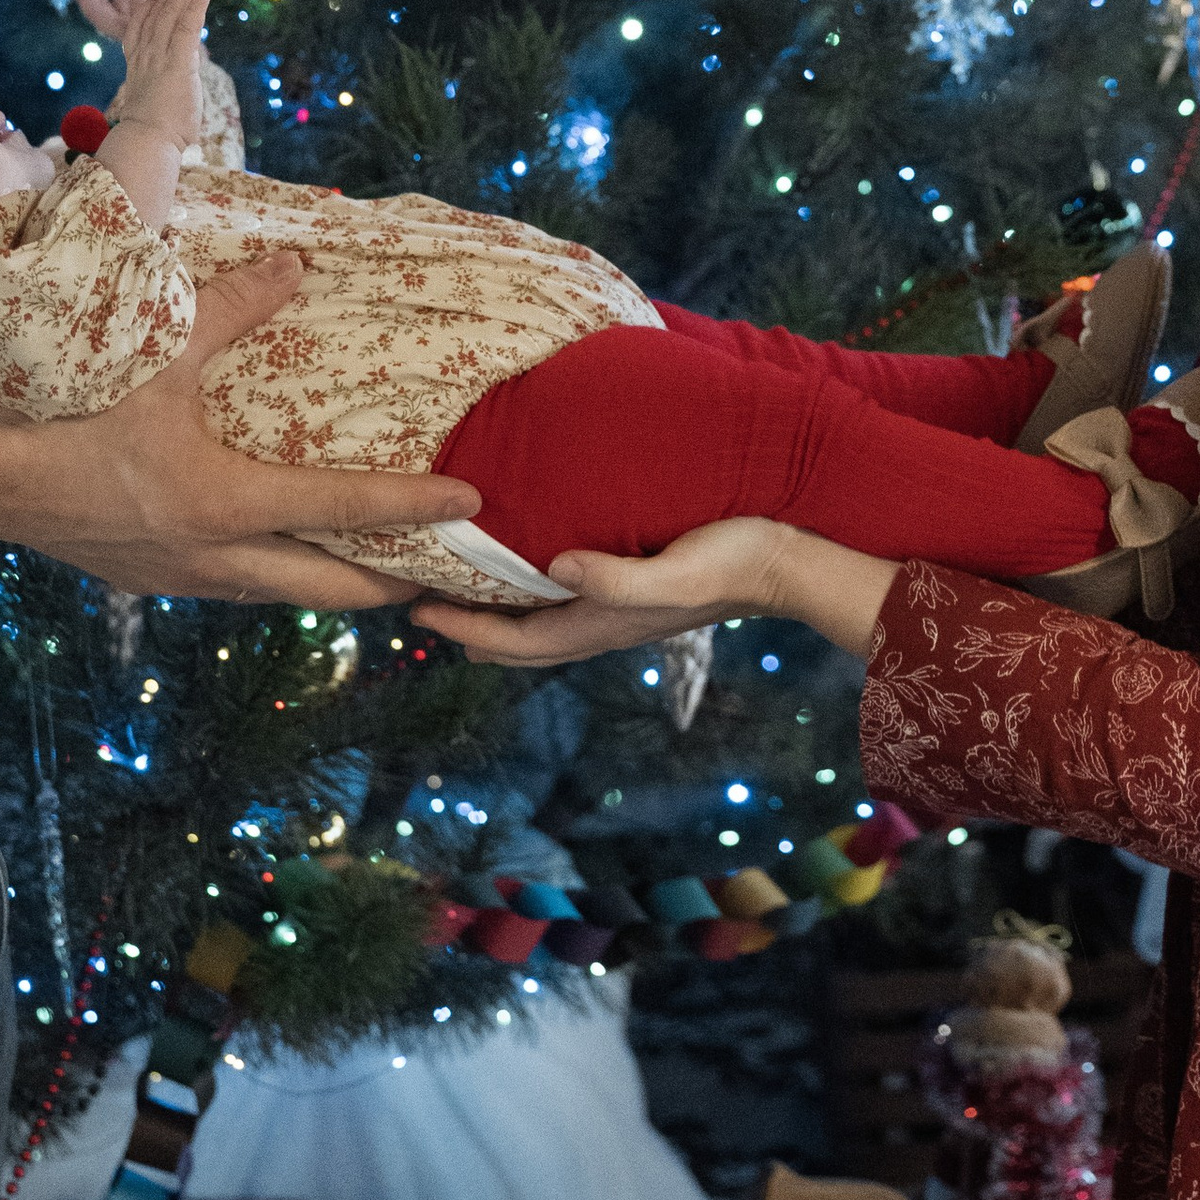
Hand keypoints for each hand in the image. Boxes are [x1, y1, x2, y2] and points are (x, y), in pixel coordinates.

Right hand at [0, 249, 479, 605]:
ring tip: (375, 568)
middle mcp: (212, 556)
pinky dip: (273, 576)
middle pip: (326, 588)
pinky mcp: (146, 578)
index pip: (341, 510)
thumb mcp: (158, 351)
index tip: (470, 505)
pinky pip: (232, 587)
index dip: (412, 506)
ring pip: (278, 594)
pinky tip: (273, 553)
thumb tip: (296, 265)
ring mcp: (178, 576)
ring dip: (330, 585)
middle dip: (390, 584)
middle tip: (442, 575)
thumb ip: (236, 308)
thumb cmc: (65, 413)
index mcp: (223, 503)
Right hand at [75, 0, 207, 139]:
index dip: (153, 5)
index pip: (141, 24)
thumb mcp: (154, 102)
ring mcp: (159, 57)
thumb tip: (174, 91)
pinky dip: (194, 6)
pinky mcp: (177, 64)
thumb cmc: (152, 133)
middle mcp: (145, 55)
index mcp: (137, 64)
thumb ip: (160, 88)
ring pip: (171, 13)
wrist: (147, 143)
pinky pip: (185, 27)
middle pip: (158, 11)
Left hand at [416, 518, 895, 666]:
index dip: (461, 627)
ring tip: (456, 590)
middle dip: (466, 628)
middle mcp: (599, 623)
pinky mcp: (629, 584)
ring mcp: (614, 608)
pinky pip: (561, 599)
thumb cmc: (731, 559)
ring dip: (494, 613)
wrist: (784, 560)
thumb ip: (618, 578)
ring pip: (536, 622)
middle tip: (418, 604)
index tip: (415, 610)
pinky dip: (527, 592)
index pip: (513, 639)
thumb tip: (558, 568)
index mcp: (599, 624)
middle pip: (516, 640)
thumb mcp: (676, 570)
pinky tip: (523, 567)